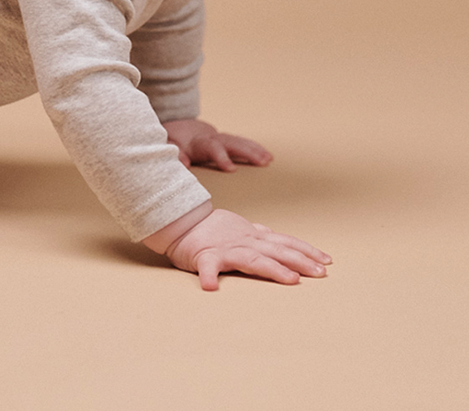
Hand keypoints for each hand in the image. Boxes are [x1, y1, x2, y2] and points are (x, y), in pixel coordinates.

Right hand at [161, 207, 331, 290]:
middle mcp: (245, 241)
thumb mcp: (240, 228)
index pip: (285, 242)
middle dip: (301, 261)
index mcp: (253, 237)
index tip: (327, 260)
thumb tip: (278, 237)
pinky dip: (209, 276)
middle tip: (321, 273)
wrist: (180, 221)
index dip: (306, 250)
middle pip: (277, 250)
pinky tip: (211, 287)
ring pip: (252, 259)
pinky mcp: (204, 256)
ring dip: (272, 269)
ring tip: (291, 279)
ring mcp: (226, 249)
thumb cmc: (211, 228)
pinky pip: (207, 268)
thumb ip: (259, 235)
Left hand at [162, 118, 272, 171]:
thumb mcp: (169, 145)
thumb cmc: (174, 140)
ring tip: (269, 160)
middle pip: (231, 144)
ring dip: (255, 150)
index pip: (211, 148)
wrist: (180, 127)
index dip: (221, 157)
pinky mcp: (226, 142)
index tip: (232, 169)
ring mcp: (221, 139)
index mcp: (198, 142)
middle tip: (262, 162)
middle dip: (247, 152)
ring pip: (239, 142)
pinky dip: (255, 148)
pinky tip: (268, 156)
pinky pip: (242, 144)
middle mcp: (213, 138)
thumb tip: (185, 164)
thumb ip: (175, 153)